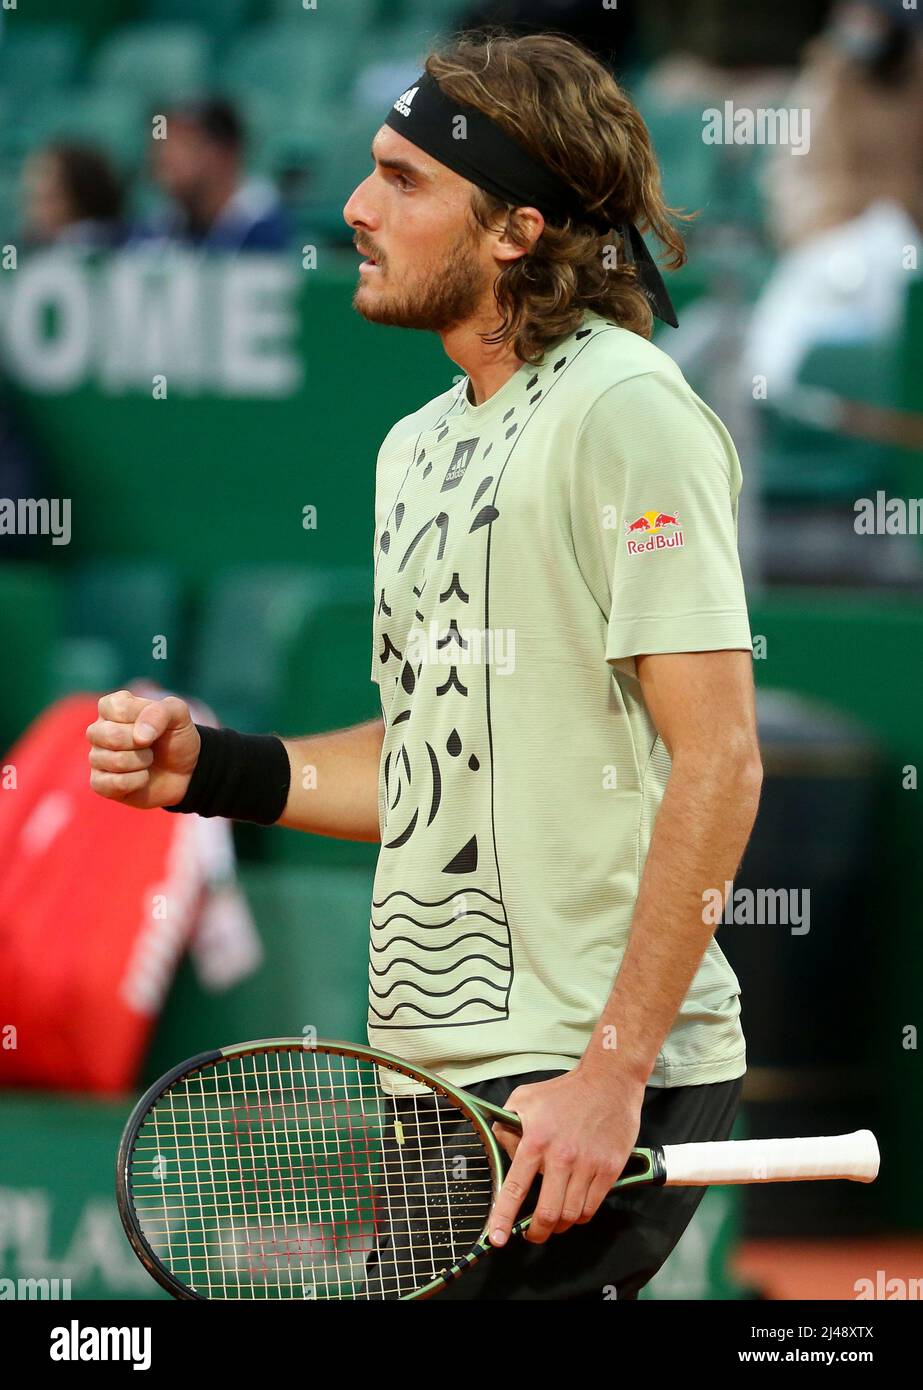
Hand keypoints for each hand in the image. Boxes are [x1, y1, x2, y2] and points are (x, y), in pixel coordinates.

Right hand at [86, 689, 200, 810]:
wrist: (183, 771)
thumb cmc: (175, 737)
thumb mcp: (178, 715)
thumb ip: (160, 711)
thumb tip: (139, 736)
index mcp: (112, 706)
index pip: (117, 708)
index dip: (143, 718)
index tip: (155, 724)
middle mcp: (98, 730)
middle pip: (111, 735)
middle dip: (142, 744)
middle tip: (151, 745)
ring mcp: (96, 757)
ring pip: (114, 761)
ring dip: (142, 762)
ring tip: (148, 760)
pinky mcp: (99, 783)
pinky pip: (112, 783)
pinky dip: (137, 781)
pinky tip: (142, 777)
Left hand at [489, 1067, 645, 1246]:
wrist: (608, 1082)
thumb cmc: (564, 1091)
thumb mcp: (524, 1099)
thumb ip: (507, 1127)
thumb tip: (500, 1153)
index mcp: (536, 1140)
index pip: (515, 1187)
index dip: (504, 1218)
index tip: (497, 1239)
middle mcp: (561, 1156)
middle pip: (547, 1213)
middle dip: (536, 1232)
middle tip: (531, 1234)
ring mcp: (587, 1165)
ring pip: (570, 1215)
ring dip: (559, 1226)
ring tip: (553, 1222)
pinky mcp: (609, 1169)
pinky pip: (592, 1207)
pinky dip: (580, 1216)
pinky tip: (574, 1209)